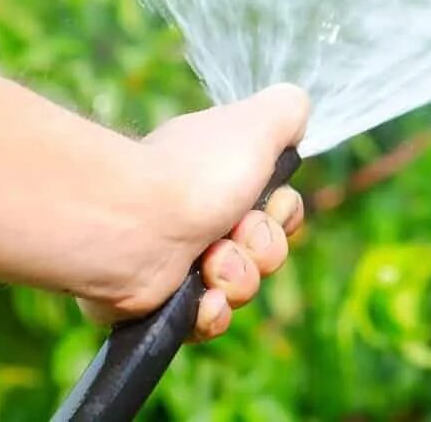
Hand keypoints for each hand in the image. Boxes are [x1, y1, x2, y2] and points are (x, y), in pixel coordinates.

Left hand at [77, 83, 308, 341]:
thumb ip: (287, 110)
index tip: (270, 204)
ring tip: (210, 263)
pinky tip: (201, 298)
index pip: (276, 208)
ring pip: (242, 287)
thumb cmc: (197, 173)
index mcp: (220, 176)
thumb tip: (295, 124)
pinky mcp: (162, 304)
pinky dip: (211, 311)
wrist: (134, 225)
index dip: (284, 214)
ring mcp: (180, 262)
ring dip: (237, 278)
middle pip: (266, 250)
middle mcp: (201, 216)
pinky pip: (209, 319)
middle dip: (263, 248)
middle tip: (234, 233)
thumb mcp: (257, 122)